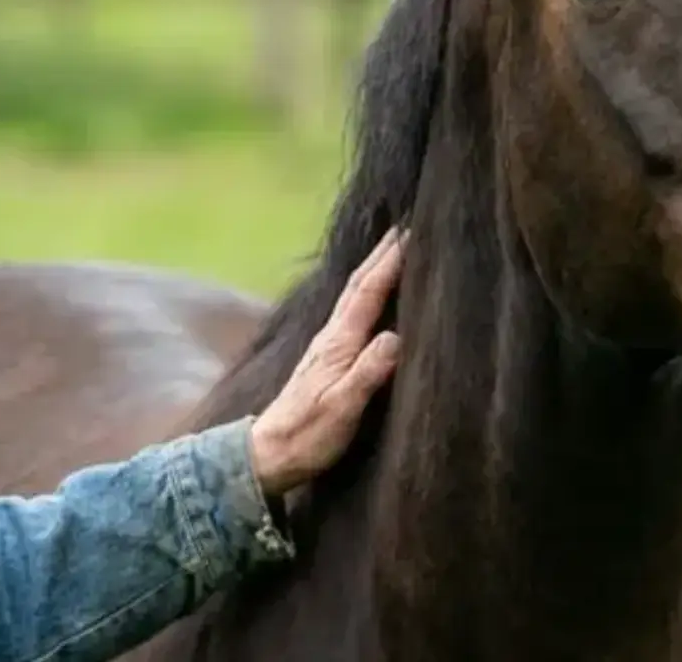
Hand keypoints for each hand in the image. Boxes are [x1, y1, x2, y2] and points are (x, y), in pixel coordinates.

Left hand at [249, 227, 406, 495]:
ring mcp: (327, 345)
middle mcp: (331, 336)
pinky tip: (373, 294)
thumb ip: (368, 373)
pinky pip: (353, 311)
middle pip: (359, 283)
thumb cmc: (308, 437)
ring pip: (354, 294)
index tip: (413, 232)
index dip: (391, 261)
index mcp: (339, 343)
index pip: (369, 292)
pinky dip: (368, 291)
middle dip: (383, 252)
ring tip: (395, 248)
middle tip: (409, 224)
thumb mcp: (342, 409)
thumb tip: (396, 337)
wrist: (267, 456)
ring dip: (375, 267)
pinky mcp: (327, 358)